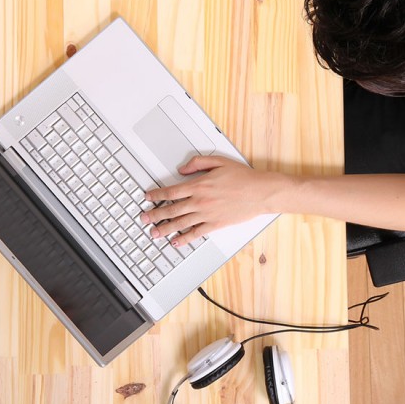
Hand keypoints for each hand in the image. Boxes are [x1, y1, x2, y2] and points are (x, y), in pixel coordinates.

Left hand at [141, 156, 287, 245]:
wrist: (260, 192)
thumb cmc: (243, 177)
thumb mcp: (219, 161)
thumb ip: (197, 163)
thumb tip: (182, 169)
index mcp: (199, 185)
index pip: (171, 192)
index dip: (157, 195)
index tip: (148, 198)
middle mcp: (200, 201)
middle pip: (171, 209)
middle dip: (155, 214)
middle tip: (144, 218)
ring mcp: (207, 215)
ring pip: (180, 223)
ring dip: (165, 228)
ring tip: (154, 233)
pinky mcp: (215, 224)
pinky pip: (196, 233)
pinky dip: (184, 238)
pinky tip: (176, 241)